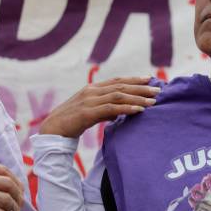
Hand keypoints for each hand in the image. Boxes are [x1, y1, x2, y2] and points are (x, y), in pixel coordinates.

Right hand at [40, 77, 158, 137]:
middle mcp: (92, 91)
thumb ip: (104, 110)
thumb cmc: (72, 123)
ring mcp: (89, 101)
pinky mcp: (87, 112)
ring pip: (119, 96)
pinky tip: (139, 110)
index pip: (117, 81)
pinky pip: (111, 109)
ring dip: (138, 98)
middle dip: (141, 87)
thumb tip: (118, 113)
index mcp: (92, 89)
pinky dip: (127, 108)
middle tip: (158, 90)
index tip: (150, 79)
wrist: (52, 131)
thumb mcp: (91, 113)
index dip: (134, 79)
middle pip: (121, 86)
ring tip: (153, 102)